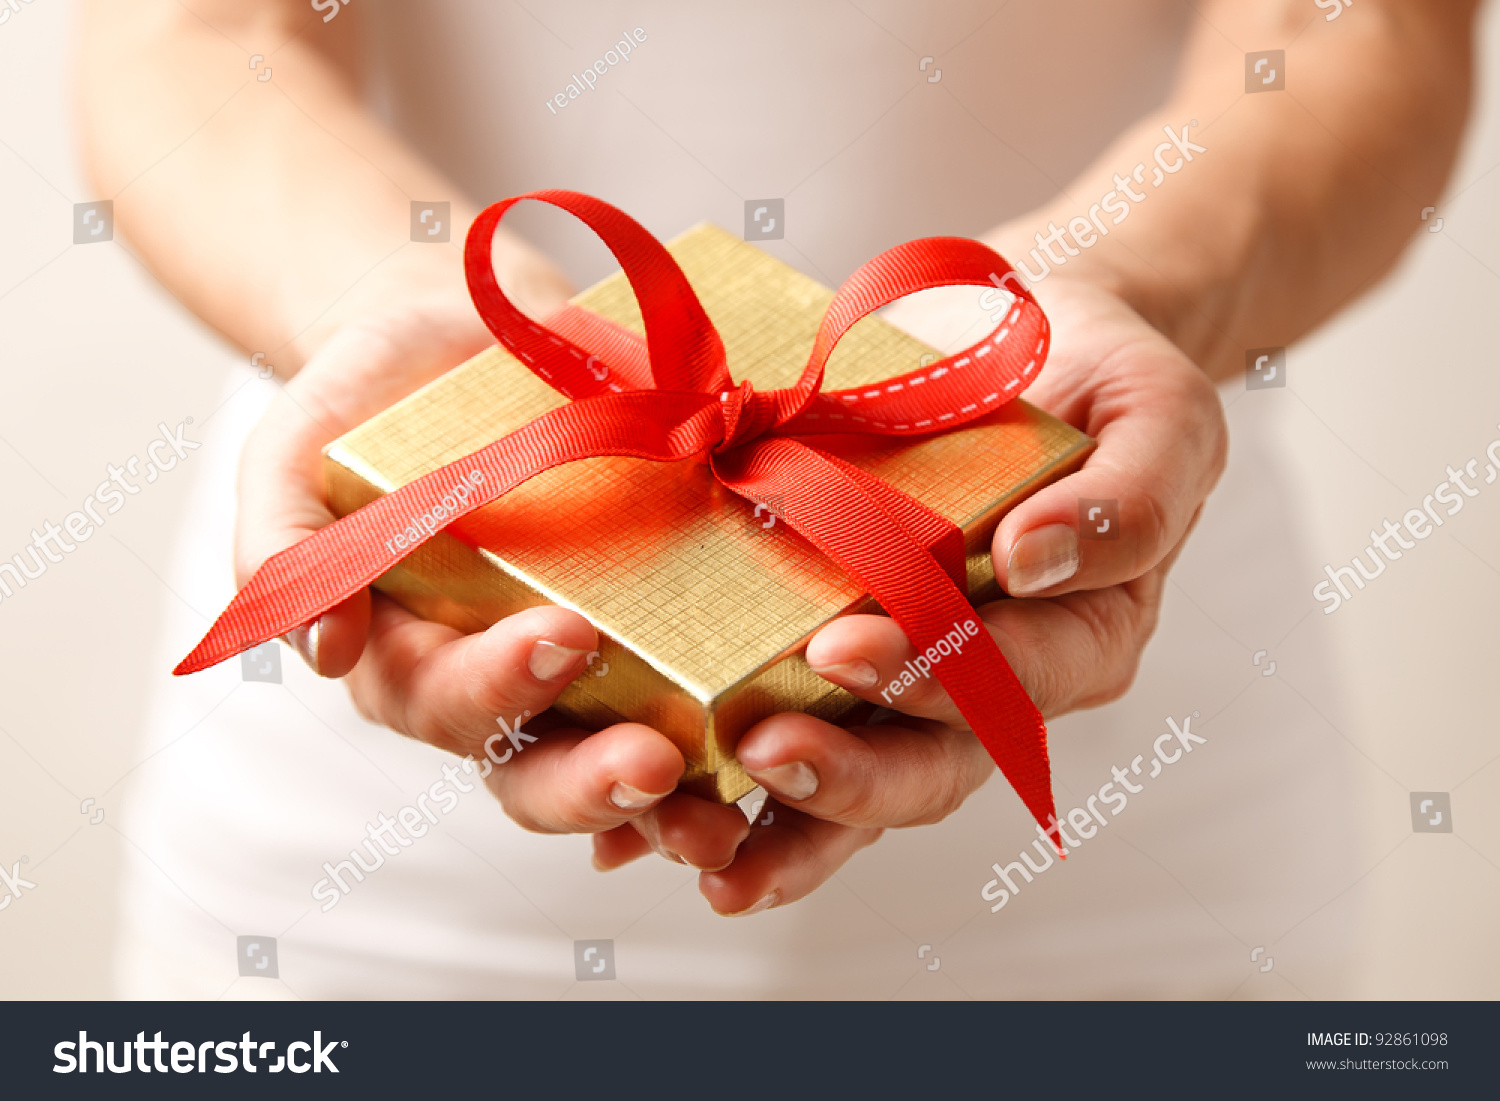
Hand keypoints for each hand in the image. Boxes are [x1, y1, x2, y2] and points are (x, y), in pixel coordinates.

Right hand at [236, 292, 749, 853]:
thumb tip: (316, 651)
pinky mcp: (667, 622)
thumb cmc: (365, 403)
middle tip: (658, 768)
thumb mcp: (292, 457)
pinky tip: (800, 718)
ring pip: (632, 756)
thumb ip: (281, 547)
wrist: (461, 340)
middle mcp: (511, 685)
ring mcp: (595, 664)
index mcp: (417, 663)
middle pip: (546, 771)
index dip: (502, 688)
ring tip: (736, 802)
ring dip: (686, 794)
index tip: (560, 637)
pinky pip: (708, 685)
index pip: (452, 705)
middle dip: (600, 781)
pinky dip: (749, 715)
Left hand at [591, 275, 1227, 913]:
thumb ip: (1130, 494)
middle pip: (931, 764)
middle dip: (846, 769)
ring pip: (859, 780)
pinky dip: (735, 799)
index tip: (850, 648)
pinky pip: (801, 738)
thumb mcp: (1156, 416)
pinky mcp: (845, 668)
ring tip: (697, 833)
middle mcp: (998, 682)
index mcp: (1080, 636)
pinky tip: (658, 828)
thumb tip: (1037, 558)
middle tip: (764, 746)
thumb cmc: (1099, 380)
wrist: (1026, 342)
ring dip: (779, 815)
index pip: (1014, 679)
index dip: (935, 673)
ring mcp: (917, 683)